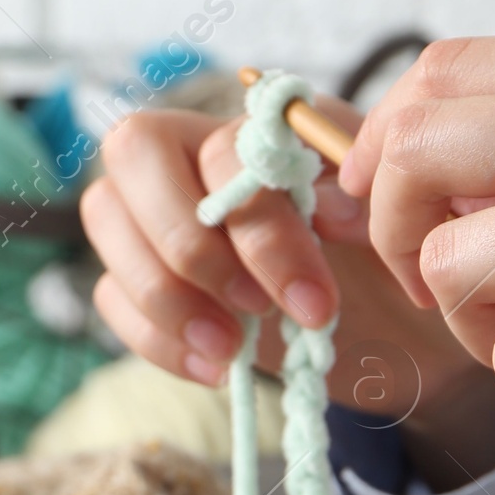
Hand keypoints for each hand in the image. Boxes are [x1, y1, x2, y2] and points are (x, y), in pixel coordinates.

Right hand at [82, 103, 494, 485]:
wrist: (387, 325)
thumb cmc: (380, 256)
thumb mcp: (388, 220)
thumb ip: (362, 196)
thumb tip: (327, 207)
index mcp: (252, 126)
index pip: (221, 151)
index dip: (261, 229)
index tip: (313, 298)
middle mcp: (189, 155)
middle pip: (130, 155)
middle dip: (191, 247)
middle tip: (257, 311)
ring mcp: (150, 215)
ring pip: (105, 219)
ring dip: (166, 297)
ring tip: (233, 351)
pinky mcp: (138, 280)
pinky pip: (111, 296)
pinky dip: (157, 340)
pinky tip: (217, 368)